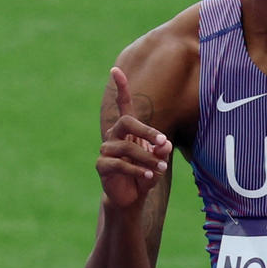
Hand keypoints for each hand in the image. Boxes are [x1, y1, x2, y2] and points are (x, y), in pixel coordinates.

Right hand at [97, 66, 170, 211]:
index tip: (115, 70)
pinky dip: (138, 170)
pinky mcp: (102, 166)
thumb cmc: (144, 174)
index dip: (120, 88)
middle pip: (126, 122)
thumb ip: (161, 150)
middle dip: (147, 131)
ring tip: (162, 168)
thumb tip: (164, 144)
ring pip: (126, 147)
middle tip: (164, 142)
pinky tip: (150, 176)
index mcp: (128, 131)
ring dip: (148, 158)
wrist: (131, 197)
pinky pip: (120, 164)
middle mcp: (114, 136)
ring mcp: (106, 150)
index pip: (123, 106)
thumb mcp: (157, 161)